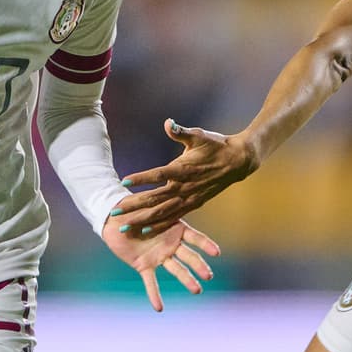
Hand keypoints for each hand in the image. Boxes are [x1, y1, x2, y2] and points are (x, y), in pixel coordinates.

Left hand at [101, 213, 219, 311]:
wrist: (112, 218)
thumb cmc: (130, 206)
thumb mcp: (145, 204)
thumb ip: (156, 206)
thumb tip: (168, 195)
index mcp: (174, 227)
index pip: (195, 237)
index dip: (206, 245)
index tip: (217, 253)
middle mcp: (170, 243)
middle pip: (189, 256)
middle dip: (199, 266)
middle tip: (208, 276)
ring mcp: (159, 256)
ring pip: (176, 269)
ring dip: (187, 280)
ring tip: (197, 291)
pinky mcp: (144, 265)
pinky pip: (151, 281)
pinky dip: (154, 294)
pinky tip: (159, 308)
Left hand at [112, 119, 255, 236]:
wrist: (238, 162)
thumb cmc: (216, 145)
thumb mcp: (199, 135)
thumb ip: (181, 131)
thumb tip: (168, 122)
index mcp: (184, 168)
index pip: (158, 174)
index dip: (141, 178)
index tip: (123, 181)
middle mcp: (184, 186)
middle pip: (155, 199)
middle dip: (133, 206)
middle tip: (114, 211)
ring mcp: (189, 198)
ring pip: (162, 212)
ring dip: (142, 220)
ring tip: (124, 226)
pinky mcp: (194, 204)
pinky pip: (174, 217)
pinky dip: (159, 224)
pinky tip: (145, 230)